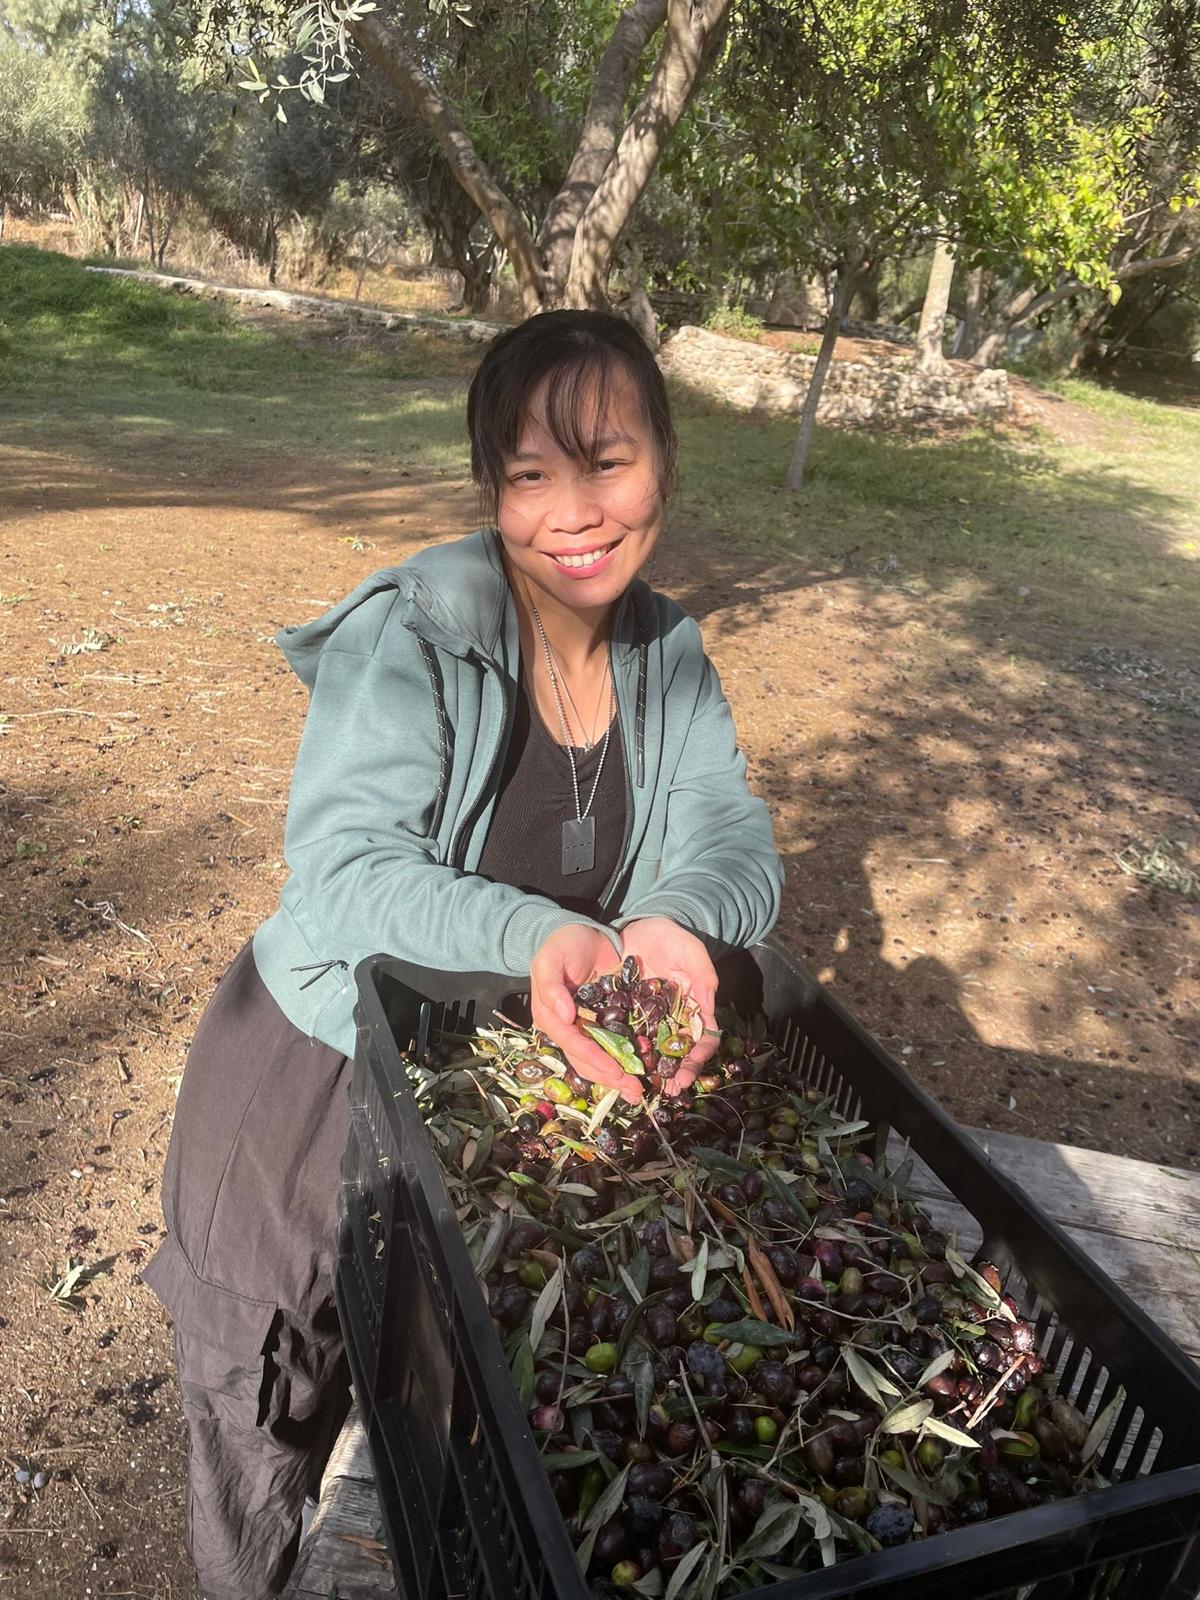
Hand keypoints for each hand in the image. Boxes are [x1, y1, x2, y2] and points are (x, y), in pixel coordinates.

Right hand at [529, 925, 642, 1103]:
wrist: (583, 933)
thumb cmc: (563, 944)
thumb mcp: (551, 958)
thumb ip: (551, 986)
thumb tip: (564, 1016)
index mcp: (551, 1016)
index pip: (573, 1043)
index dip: (594, 1058)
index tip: (616, 1071)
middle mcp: (566, 1028)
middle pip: (586, 1060)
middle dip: (609, 1077)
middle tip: (634, 1092)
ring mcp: (583, 1028)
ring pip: (597, 1060)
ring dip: (617, 1077)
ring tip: (638, 1091)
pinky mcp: (601, 1023)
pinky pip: (611, 1046)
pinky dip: (624, 1060)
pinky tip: (641, 1071)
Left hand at [619, 917, 718, 1094]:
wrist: (638, 927)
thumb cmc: (670, 937)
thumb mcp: (691, 951)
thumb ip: (704, 976)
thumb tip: (709, 1008)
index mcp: (693, 1008)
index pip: (703, 1038)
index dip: (698, 1057)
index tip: (688, 1071)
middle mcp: (673, 1019)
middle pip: (678, 1053)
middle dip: (675, 1073)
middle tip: (667, 1089)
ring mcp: (649, 1019)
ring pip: (652, 1051)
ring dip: (650, 1070)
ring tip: (642, 1086)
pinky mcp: (624, 1015)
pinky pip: (626, 1037)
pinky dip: (624, 1052)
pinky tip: (618, 1065)